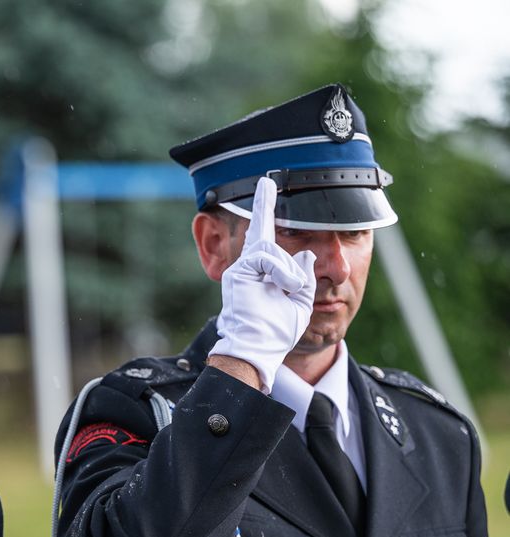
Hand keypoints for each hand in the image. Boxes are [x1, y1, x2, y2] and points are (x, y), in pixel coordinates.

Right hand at [209, 176, 315, 392]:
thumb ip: (304, 276)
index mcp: (266, 269)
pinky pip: (267, 256)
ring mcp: (243, 266)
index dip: (266, 206)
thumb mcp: (302, 300)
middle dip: (284, 252)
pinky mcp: (238, 271)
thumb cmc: (278, 330)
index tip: (267, 182)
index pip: (268, 231)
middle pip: (273, 239)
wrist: (260, 349)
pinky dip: (281, 271)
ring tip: (289, 290)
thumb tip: (304, 254)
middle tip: (290, 284)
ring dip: (289, 272)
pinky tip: (283, 287)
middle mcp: (251, 264)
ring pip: (275, 248)